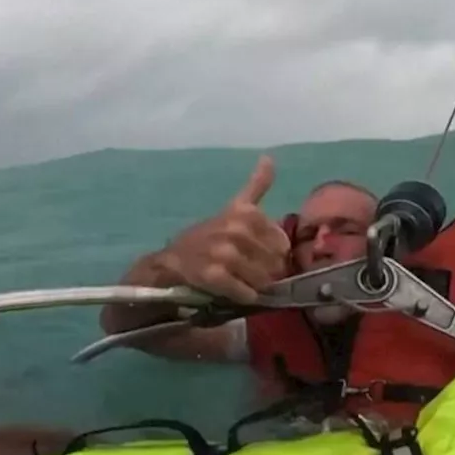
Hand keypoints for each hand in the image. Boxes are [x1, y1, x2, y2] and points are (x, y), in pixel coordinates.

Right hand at [159, 156, 291, 302]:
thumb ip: (256, 186)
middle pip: (275, 263)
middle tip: (252, 273)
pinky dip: (245, 296)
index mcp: (246, 213)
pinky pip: (245, 292)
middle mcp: (236, 229)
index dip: (276, 255)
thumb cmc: (208, 237)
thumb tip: (269, 158)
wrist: (171, 261)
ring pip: (263, 279)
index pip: (283, 244)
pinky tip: (237, 292)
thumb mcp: (234, 208)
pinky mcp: (214, 275)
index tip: (261, 257)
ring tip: (243, 282)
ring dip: (256, 286)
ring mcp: (224, 252)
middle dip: (268, 273)